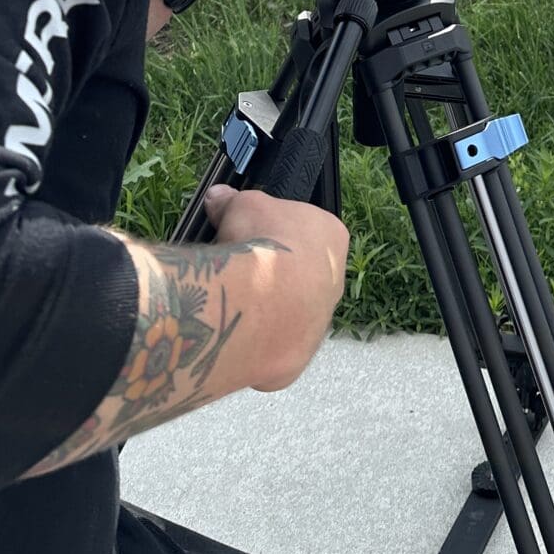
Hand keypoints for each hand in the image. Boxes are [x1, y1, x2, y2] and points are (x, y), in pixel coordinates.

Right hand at [203, 184, 348, 391]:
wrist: (259, 302)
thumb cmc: (261, 242)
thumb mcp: (241, 206)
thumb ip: (232, 202)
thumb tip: (217, 197)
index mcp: (331, 235)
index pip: (306, 231)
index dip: (276, 232)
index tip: (251, 236)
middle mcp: (335, 279)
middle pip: (301, 274)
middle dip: (272, 272)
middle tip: (240, 270)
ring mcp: (320, 322)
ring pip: (292, 313)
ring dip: (267, 309)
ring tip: (233, 303)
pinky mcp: (299, 356)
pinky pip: (275, 347)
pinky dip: (256, 342)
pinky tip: (234, 333)